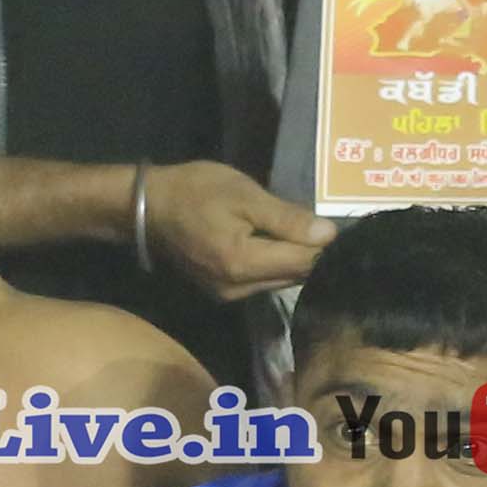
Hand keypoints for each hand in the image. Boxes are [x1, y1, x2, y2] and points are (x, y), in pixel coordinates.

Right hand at [138, 159, 323, 299]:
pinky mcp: (222, 293)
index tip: (337, 227)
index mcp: (243, 264)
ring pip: (280, 281)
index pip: (304, 263)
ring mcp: (228, 295)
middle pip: (294, 277)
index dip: (325, 246)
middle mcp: (238, 289)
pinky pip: (262, 281)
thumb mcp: (245, 195)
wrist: (148, 207)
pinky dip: (273, 264)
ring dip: (292, 260)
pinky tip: (274, 243)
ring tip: (299, 232)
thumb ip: (287, 219)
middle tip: (319, 225)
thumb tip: (329, 235)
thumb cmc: (196, 191)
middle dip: (310, 254)